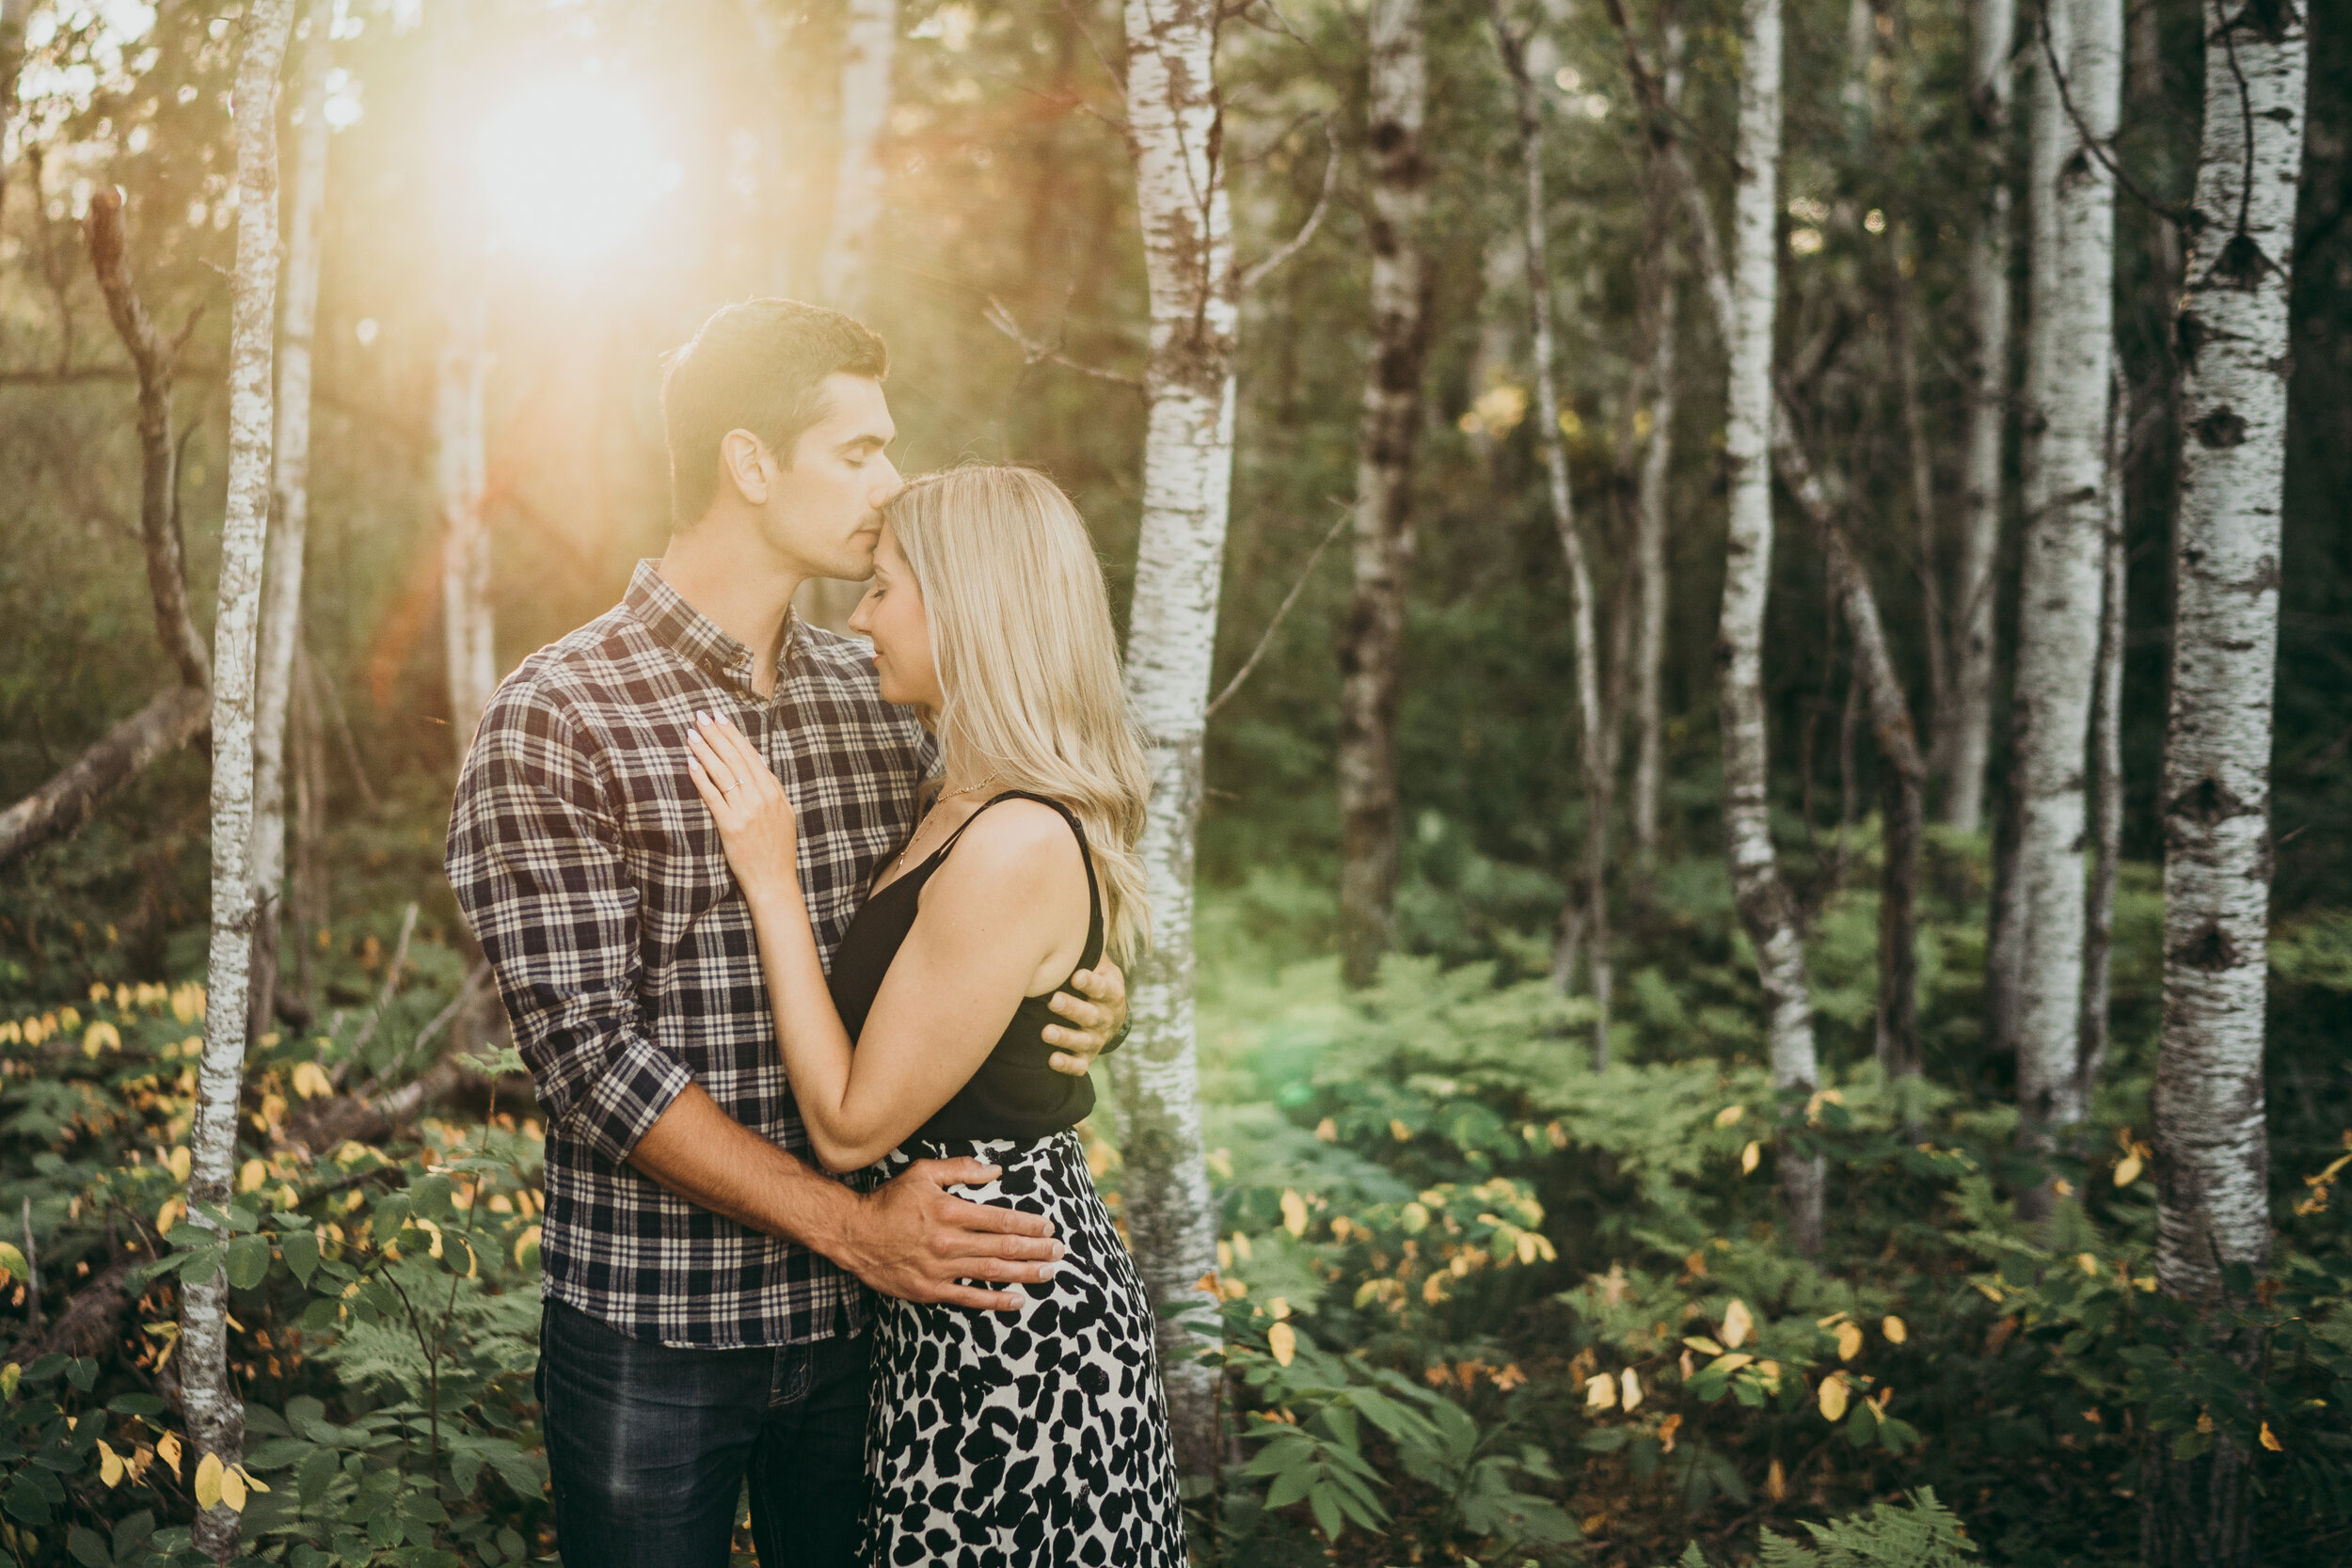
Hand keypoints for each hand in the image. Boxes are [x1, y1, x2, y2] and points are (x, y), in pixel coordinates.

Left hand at [686, 713, 799, 906]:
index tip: (719, 717)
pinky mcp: (730, 826)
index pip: (750, 755)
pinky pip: (712, 796)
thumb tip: (756, 764)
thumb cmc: (777, 850)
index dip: (733, 734)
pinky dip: (701, 777)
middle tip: (700, 716)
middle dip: (716, 735)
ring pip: (722, 773)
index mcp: (774, 792)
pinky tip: (690, 763)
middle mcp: (761, 798)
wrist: (774, 881)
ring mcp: (746, 811)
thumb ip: (771, 789)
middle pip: (734, 758)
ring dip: (705, 750)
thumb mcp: (784, 814)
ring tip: (691, 735)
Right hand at [837, 1157, 1065, 1311]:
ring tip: (1048, 1273)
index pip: (1000, 1219)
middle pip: (1002, 1247)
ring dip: (1024, 1273)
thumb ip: (960, 1169)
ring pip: (991, 1272)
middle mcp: (948, 1241)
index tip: (1048, 1227)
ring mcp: (939, 1268)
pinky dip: (995, 1300)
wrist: (853, 1234)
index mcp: (949, 1211)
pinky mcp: (929, 1290)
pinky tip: (1018, 1301)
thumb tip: (995, 1170)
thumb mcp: (922, 1173)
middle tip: (1059, 1252)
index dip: (1028, 1224)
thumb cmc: (889, 1200)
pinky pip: (969, 1298)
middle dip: (1035, 1250)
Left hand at [1043, 958, 1127, 1076]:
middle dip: (1073, 1009)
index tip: (1077, 976)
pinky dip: (1067, 1065)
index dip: (1091, 983)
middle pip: (1091, 1015)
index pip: (1103, 988)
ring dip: (1065, 1037)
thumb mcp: (1099, 965)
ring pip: (1083, 1041)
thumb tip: (1062, 917)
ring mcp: (1097, 1038)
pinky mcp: (1087, 1056)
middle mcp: (1105, 1017)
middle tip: (1054, 1001)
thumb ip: (1086, 952)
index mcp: (1111, 992)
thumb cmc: (1095, 981)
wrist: (1111, 1014)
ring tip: (1046, 1033)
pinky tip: (1051, 1060)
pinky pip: (1079, 1065)